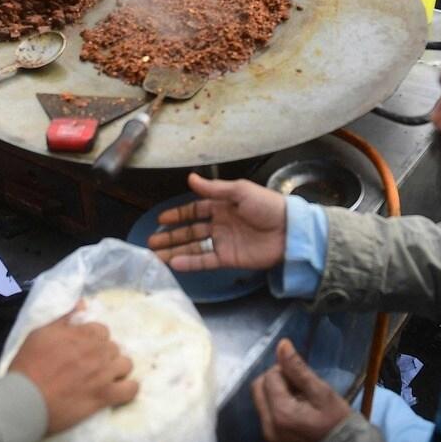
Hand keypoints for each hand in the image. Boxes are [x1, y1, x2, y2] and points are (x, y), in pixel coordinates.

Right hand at [7, 305, 138, 434]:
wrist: (25, 399)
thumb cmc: (28, 365)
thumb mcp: (40, 333)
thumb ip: (63, 317)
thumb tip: (82, 304)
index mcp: (83, 334)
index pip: (102, 330)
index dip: (95, 339)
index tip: (85, 349)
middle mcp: (97, 352)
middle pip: (114, 347)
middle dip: (105, 354)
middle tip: (92, 365)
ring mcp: (103, 374)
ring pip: (126, 365)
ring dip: (118, 369)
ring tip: (106, 377)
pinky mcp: (104, 396)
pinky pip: (130, 390)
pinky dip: (129, 389)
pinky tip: (121, 390)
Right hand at [147, 172, 286, 270]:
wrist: (289, 230)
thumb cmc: (267, 206)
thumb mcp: (240, 191)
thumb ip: (214, 189)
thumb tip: (190, 178)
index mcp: (222, 205)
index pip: (194, 210)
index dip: (178, 214)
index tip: (161, 218)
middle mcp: (220, 224)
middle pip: (190, 230)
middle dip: (170, 235)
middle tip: (151, 240)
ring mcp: (223, 242)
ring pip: (193, 247)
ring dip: (175, 250)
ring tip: (155, 255)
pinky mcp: (228, 259)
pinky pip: (205, 261)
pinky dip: (190, 262)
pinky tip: (174, 263)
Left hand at [252, 339, 351, 441]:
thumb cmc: (336, 420)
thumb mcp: (321, 392)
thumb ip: (298, 369)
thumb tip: (282, 344)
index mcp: (281, 412)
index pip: (270, 376)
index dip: (285, 371)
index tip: (303, 379)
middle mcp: (268, 426)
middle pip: (258, 388)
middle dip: (275, 380)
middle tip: (299, 386)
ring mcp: (268, 435)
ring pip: (261, 400)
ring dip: (275, 392)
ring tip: (299, 399)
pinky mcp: (271, 439)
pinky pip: (266, 414)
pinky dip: (276, 405)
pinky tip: (295, 409)